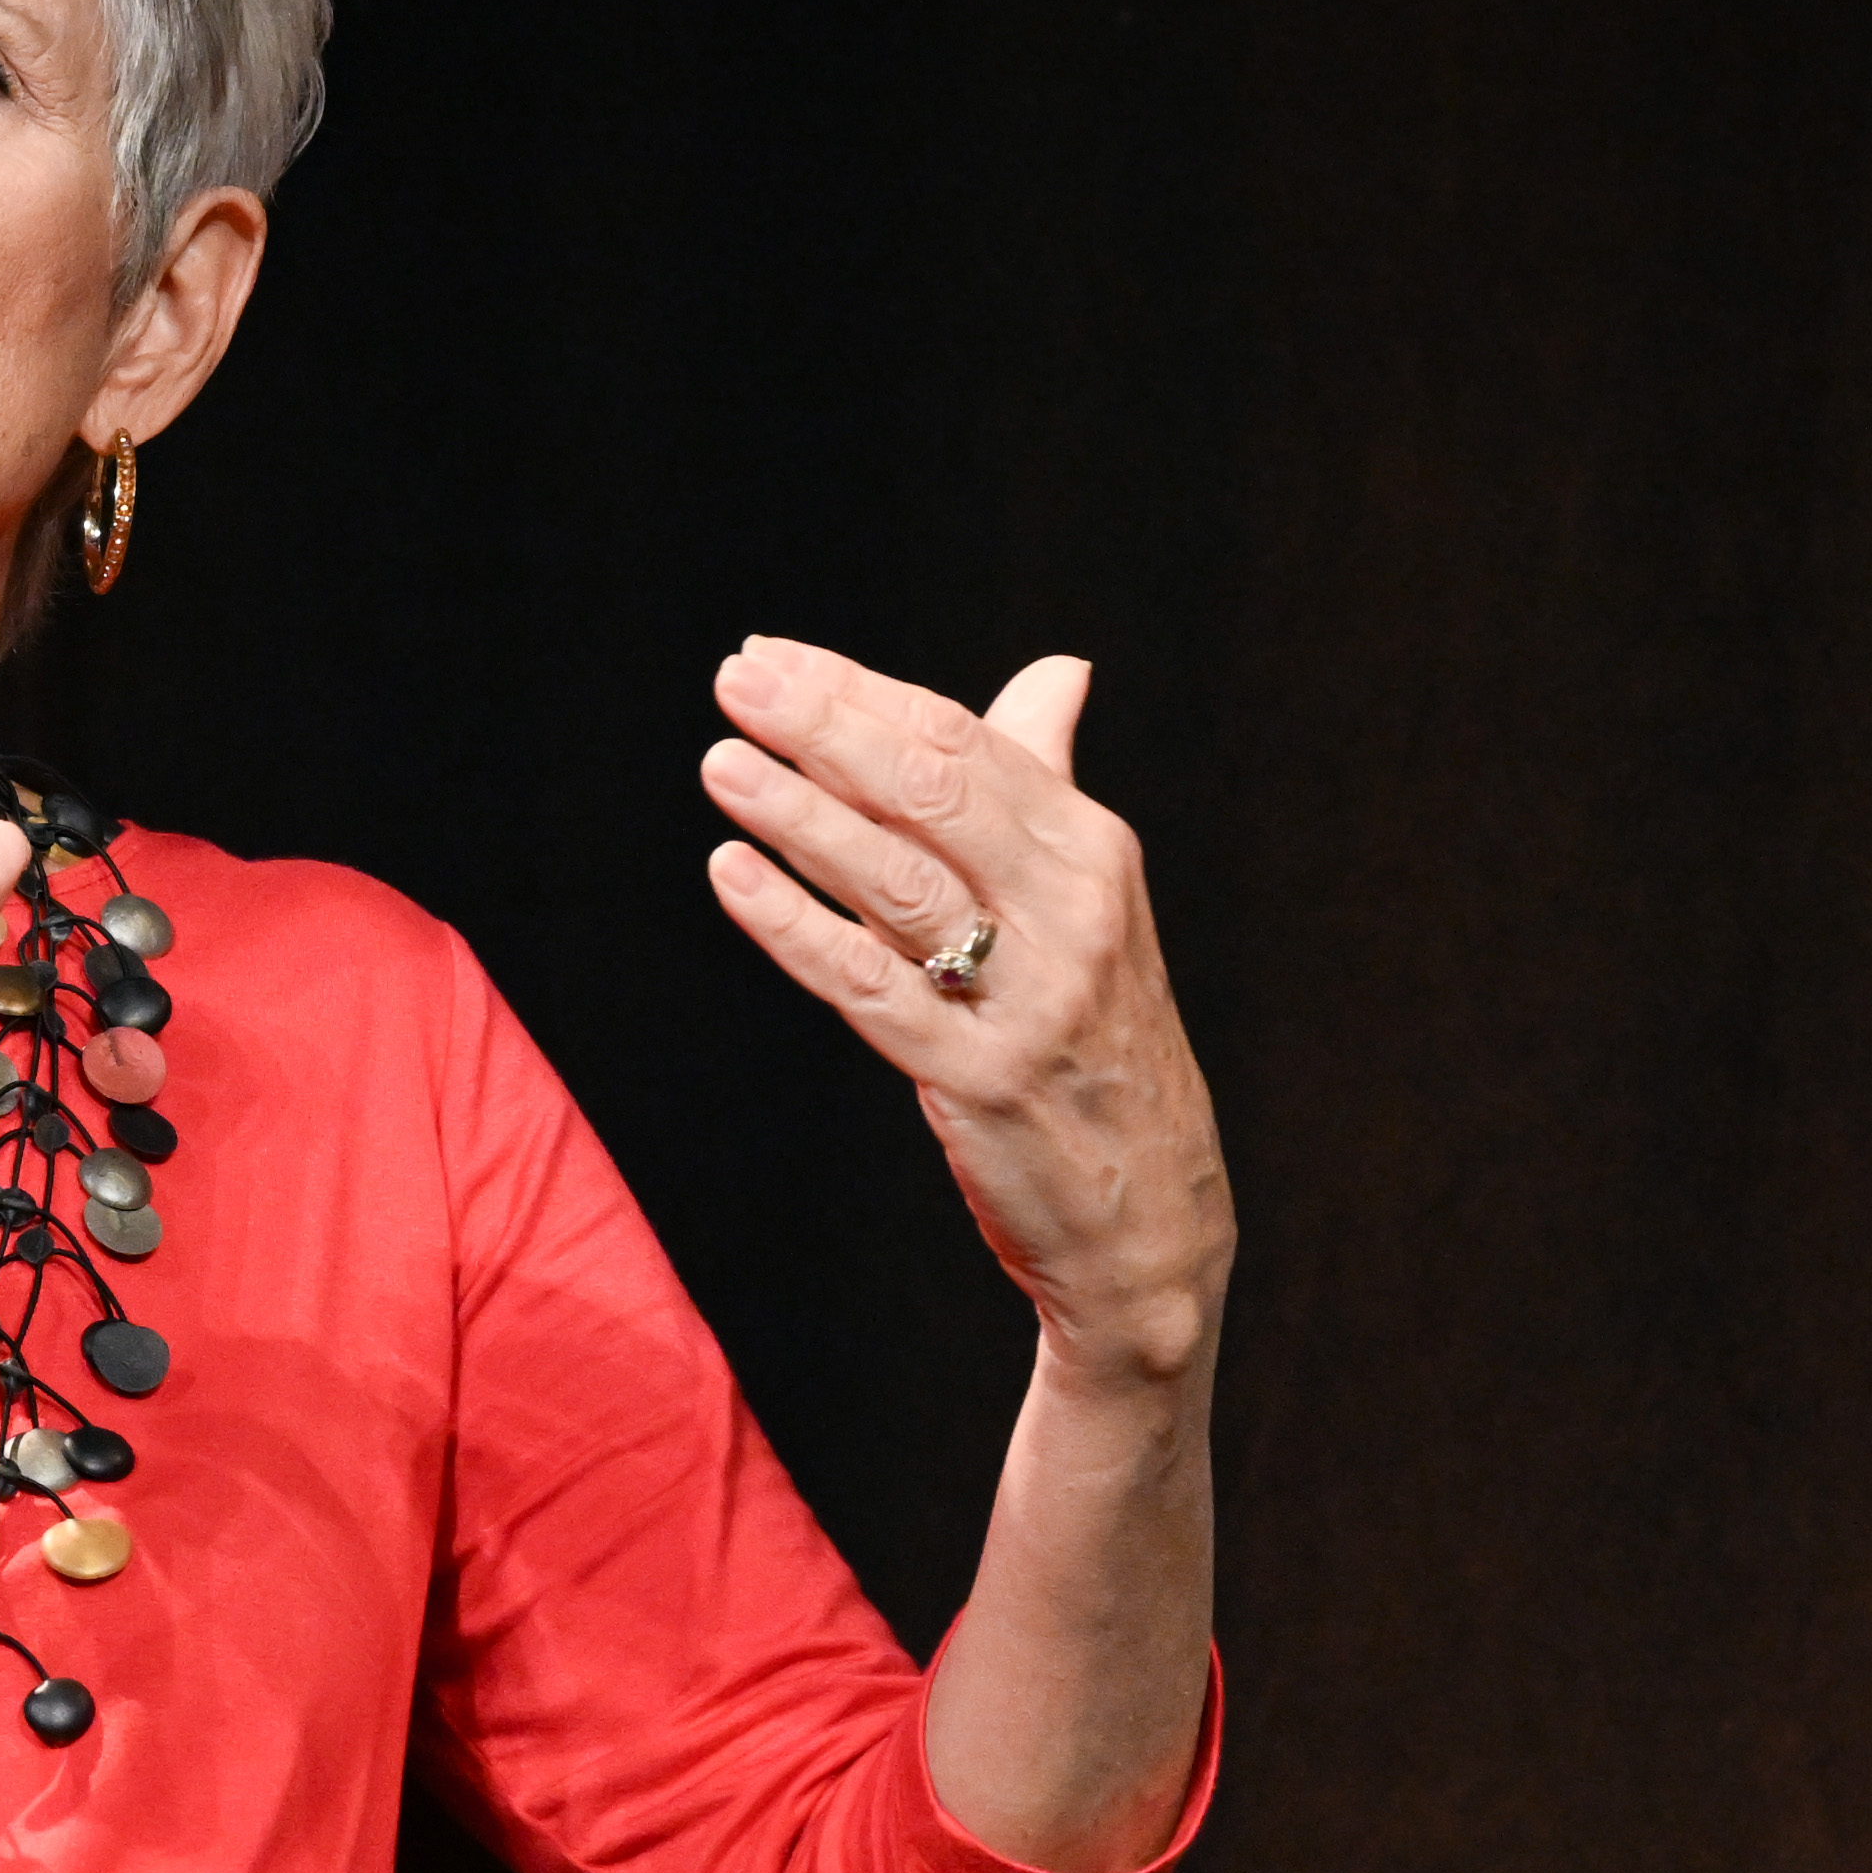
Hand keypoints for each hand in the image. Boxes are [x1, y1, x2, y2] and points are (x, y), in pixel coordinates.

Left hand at [701, 640, 1234, 1387]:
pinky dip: (794, 927)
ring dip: (801, 814)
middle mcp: (1068, 910)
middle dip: (828, 726)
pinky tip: (731, 874)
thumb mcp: (1088, 906)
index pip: (963, 742)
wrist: (1150, 1216)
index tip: (771, 657)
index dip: (859, 692)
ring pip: (899, 879)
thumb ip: (1044, 786)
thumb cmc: (1096, 1041)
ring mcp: (1025, 997)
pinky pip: (869, 987)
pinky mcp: (975, 1079)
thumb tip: (1054, 671)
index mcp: (1090, 852)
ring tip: (721, 762)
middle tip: (737, 681)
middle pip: (934, 790)